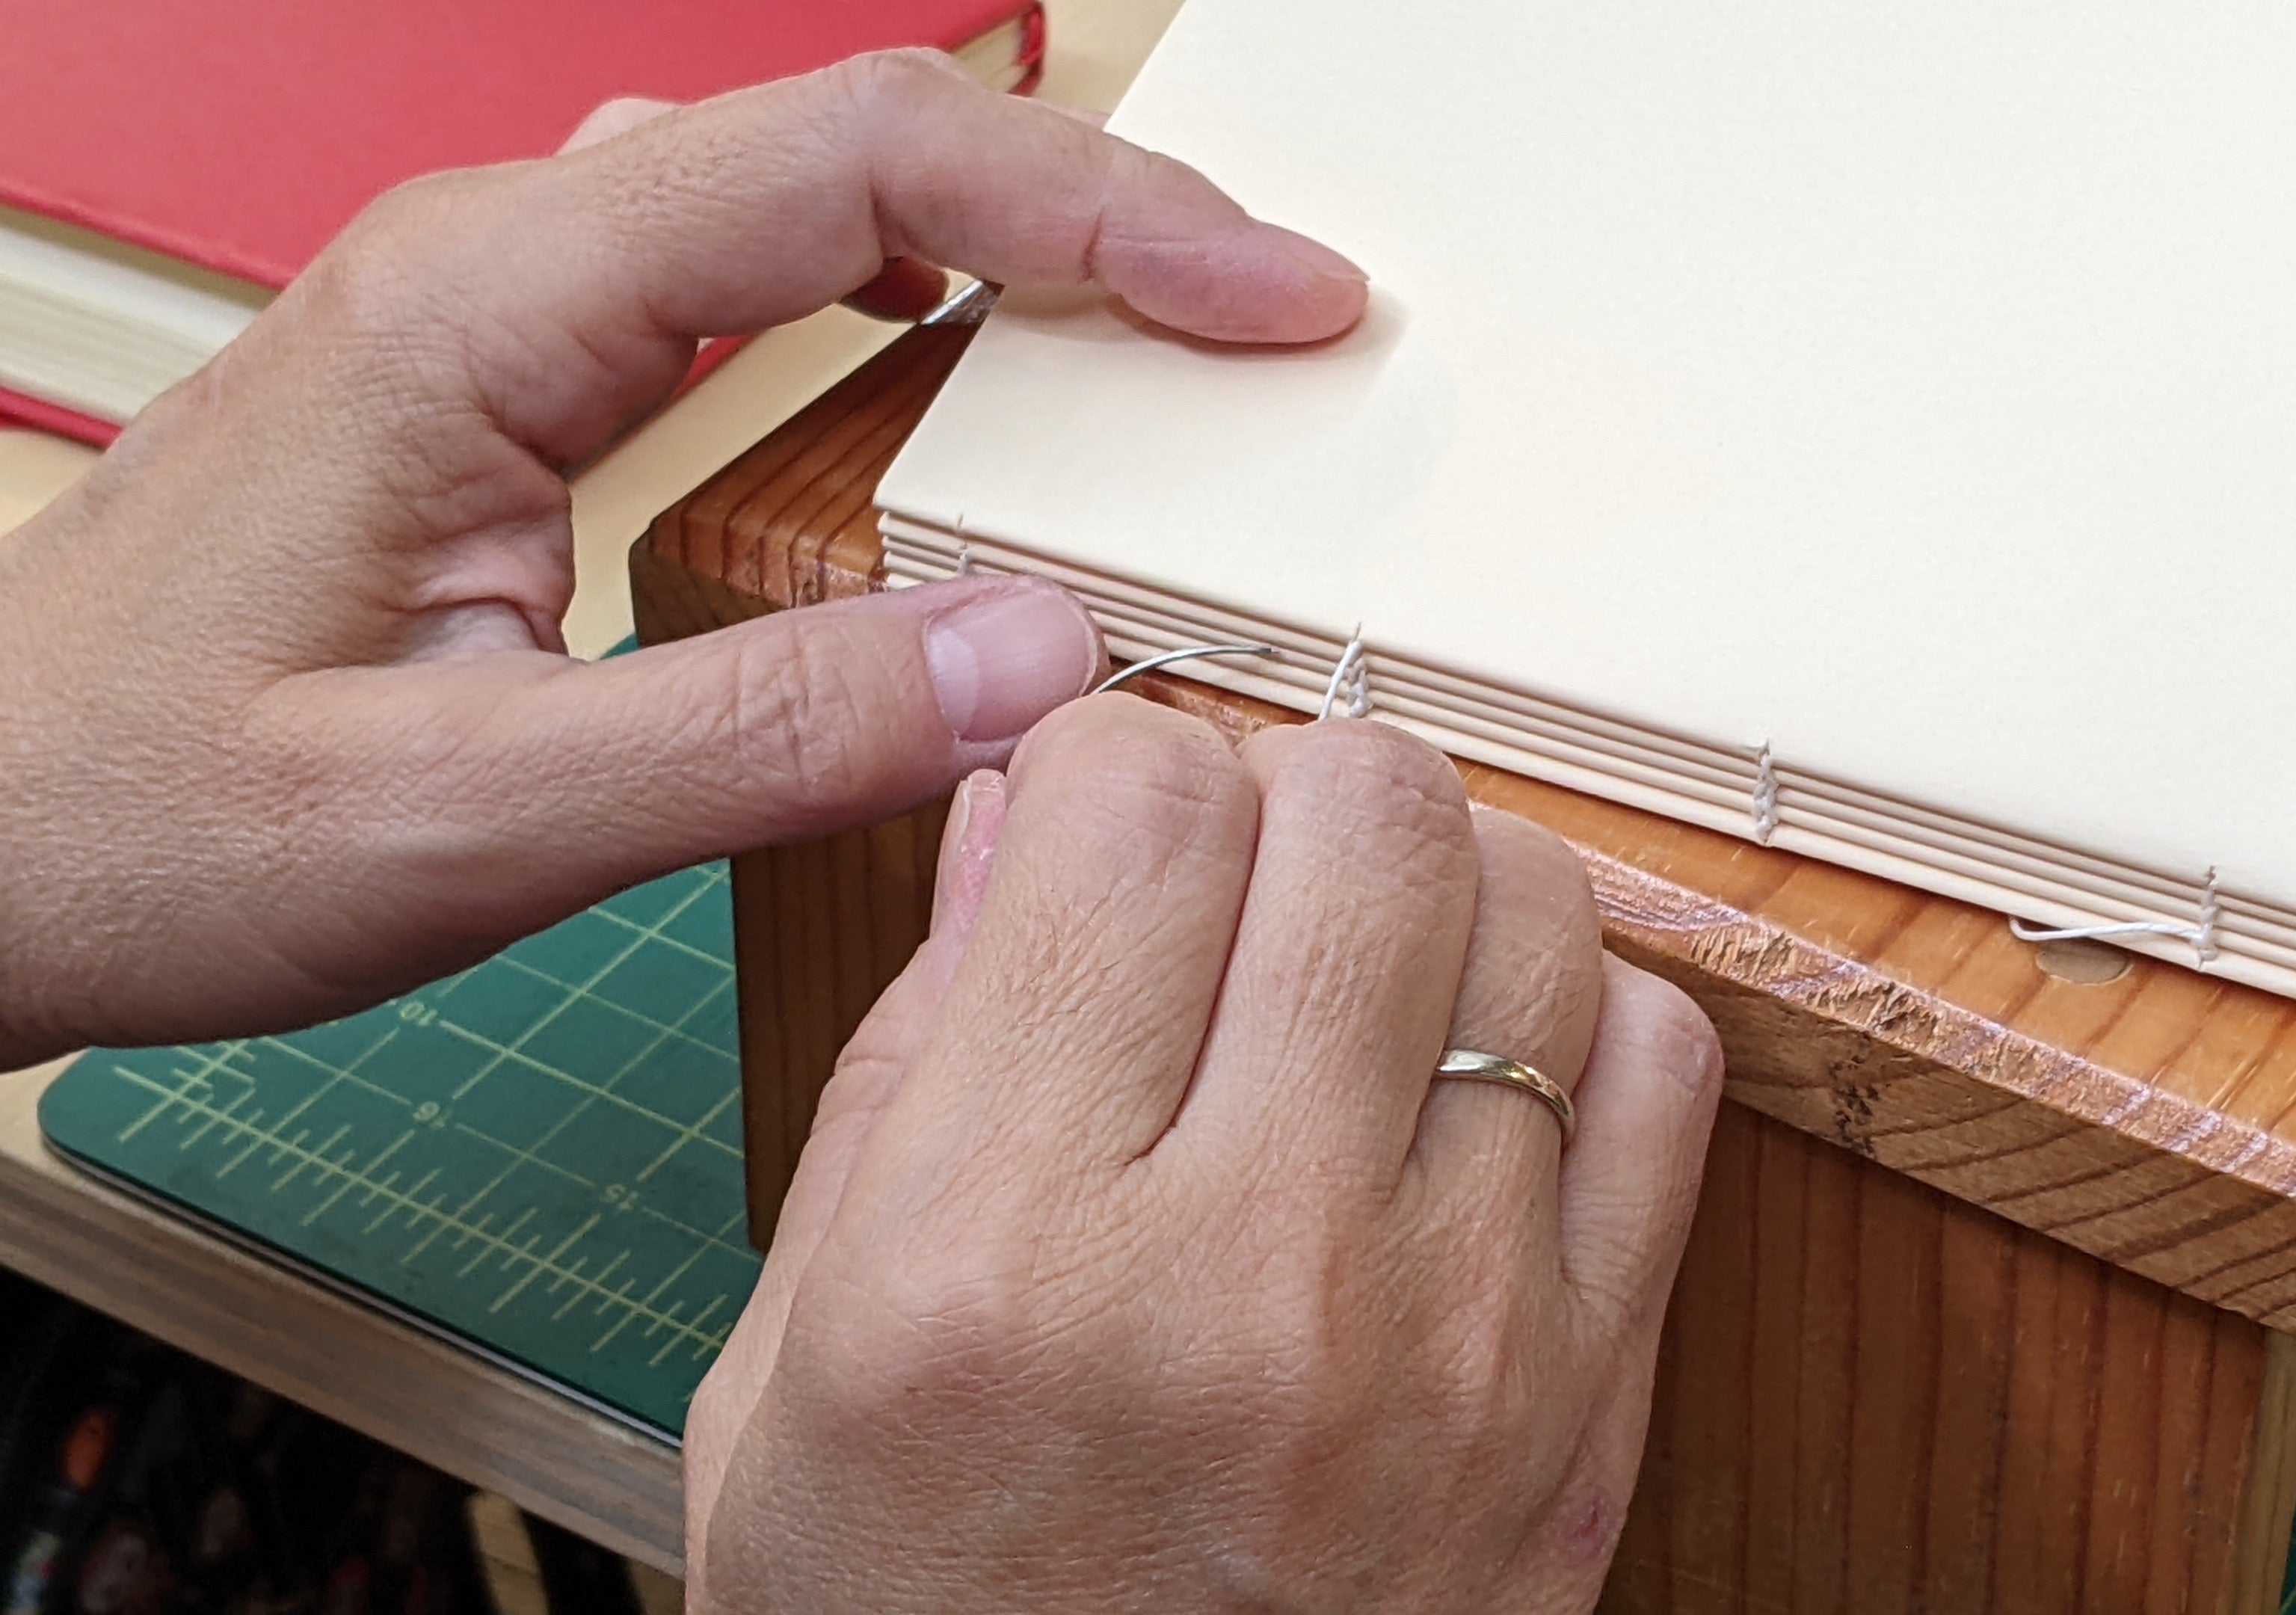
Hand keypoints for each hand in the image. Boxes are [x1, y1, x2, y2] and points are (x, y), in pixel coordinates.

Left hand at [0, 52, 1365, 1065]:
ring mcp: (493, 294)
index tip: (1279, 295)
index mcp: (489, 308)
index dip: (1110, 211)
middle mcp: (494, 255)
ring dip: (1012, 234)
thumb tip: (1044, 656)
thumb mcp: (463, 824)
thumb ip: (761, 732)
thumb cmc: (142, 819)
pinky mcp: (502, 361)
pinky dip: (905, 282)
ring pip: (809, 179)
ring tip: (1174, 334)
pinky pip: (745, 257)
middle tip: (1281, 319)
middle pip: (862, 134)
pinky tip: (963, 357)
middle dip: (1105, 208)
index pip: (866, 161)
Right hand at [683, 698, 1725, 1611]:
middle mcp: (1253, 1281)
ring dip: (1439, 888)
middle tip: (1233, 883)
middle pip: (1367, 812)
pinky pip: (1667, 1070)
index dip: (1113, 764)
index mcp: (1003, 1257)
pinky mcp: (1591, 1399)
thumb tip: (1027, 818)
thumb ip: (904, 1064)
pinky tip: (1472, 1083)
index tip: (1099, 824)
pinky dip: (1581, 1020)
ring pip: (1540, 904)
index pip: (1140, 807)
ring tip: (1354, 976)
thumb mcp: (795, 1368)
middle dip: (1286, 791)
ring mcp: (1459, 1341)